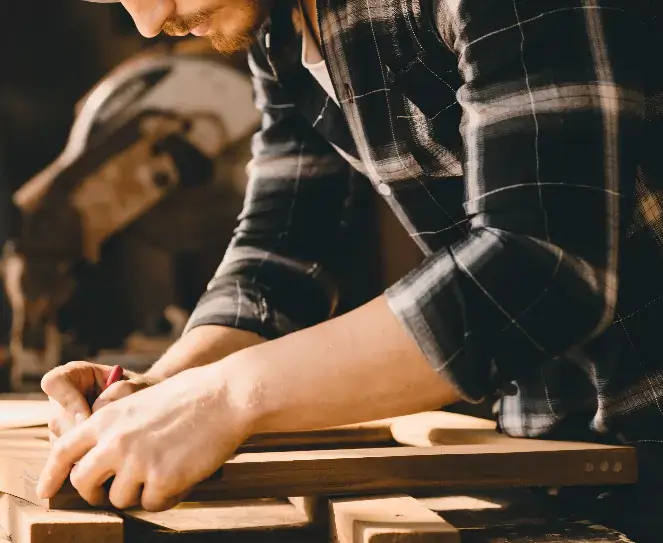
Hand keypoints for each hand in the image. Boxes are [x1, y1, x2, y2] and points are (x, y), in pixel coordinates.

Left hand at [36, 364, 255, 510]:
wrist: (226, 396)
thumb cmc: (191, 394)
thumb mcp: (142, 401)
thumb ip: (117, 426)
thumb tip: (103, 458)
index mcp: (107, 418)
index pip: (63, 451)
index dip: (51, 475)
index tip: (46, 491)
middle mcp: (115, 441)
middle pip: (84, 483)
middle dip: (97, 493)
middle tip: (116, 491)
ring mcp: (137, 462)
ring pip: (120, 499)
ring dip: (140, 492)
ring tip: (166, 471)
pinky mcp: (162, 479)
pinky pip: (153, 504)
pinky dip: (167, 496)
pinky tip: (183, 475)